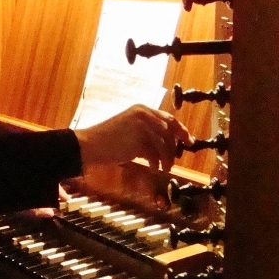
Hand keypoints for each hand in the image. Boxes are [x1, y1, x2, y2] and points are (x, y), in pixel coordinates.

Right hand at [73, 105, 192, 171]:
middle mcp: (144, 115)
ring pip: (164, 145)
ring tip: (164, 168)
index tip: (188, 141)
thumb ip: (147, 131)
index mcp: (142, 109)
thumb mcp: (129, 129)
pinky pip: (155, 154)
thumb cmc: (106, 140)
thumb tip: (166, 144)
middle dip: (176, 147)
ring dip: (166, 159)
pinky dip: (156, 163)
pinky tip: (153, 169)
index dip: (181, 130)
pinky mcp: (139, 140)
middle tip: (177, 159)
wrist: (90, 144)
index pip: (168, 119)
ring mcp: (142, 127)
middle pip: (170, 132)